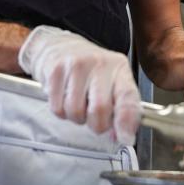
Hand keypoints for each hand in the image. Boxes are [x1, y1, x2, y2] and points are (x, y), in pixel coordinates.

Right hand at [18, 26, 140, 144]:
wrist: (57, 46)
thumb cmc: (88, 69)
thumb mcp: (110, 82)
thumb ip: (120, 109)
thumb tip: (122, 136)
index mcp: (119, 68)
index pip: (128, 96)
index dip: (127, 121)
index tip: (125, 139)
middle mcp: (100, 63)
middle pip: (100, 110)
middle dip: (96, 125)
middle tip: (94, 119)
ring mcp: (77, 65)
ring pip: (76, 112)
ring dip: (76, 118)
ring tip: (77, 103)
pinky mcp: (56, 70)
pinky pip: (57, 108)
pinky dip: (61, 111)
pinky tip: (63, 97)